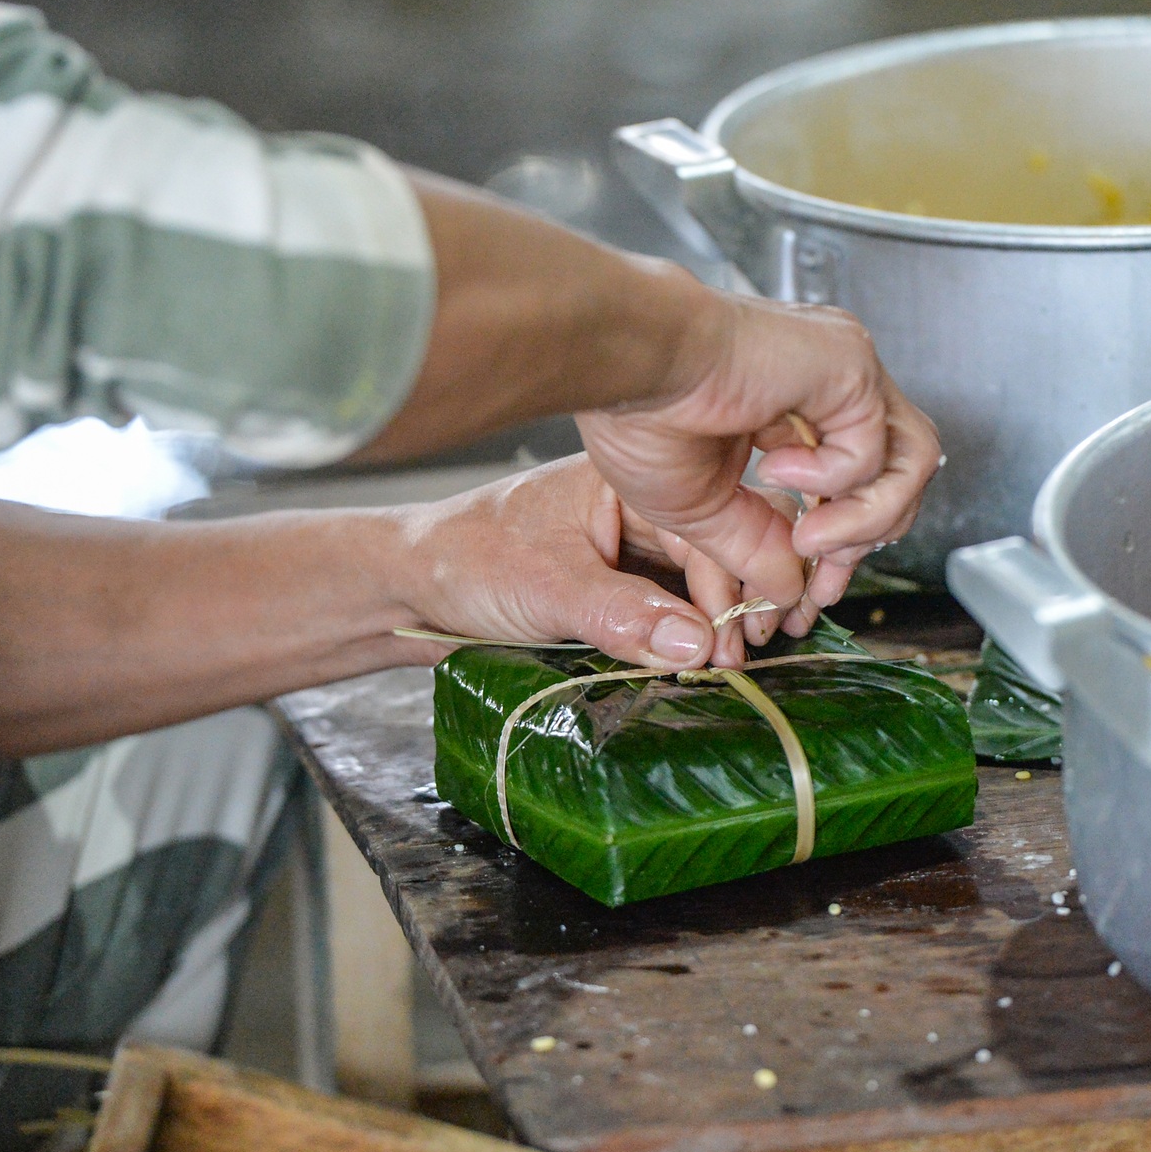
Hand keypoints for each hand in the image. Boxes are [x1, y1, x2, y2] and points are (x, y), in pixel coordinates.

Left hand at [395, 455, 798, 670]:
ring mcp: (628, 552)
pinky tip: (698, 664)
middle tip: (742, 658)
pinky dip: (690, 637)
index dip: (733, 583)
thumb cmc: (463, 561)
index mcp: (626, 485)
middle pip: (716, 550)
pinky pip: (671, 611)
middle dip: (738, 602)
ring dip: (718, 623)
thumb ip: (622, 614)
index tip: (739, 638)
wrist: (408, 589)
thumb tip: (696, 642)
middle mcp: (636, 513)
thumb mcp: (546, 587)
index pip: (707, 526)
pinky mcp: (616, 591)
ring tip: (728, 666)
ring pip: (698, 584)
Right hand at [577, 288, 941, 639]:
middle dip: (867, 538)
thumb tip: (790, 591)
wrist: (625, 368)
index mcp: (799, 406)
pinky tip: (775, 466)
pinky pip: (878, 447)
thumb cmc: (640, 417)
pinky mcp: (849, 363)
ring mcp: (845, 370)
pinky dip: (834, 480)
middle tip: (819, 573)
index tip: (818, 589)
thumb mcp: (702, 510)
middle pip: (903, 472)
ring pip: (913, 460)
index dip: (849, 542)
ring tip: (809, 537)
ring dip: (866, 519)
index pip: (863, 481)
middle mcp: (832, 383)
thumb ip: (756, 545)